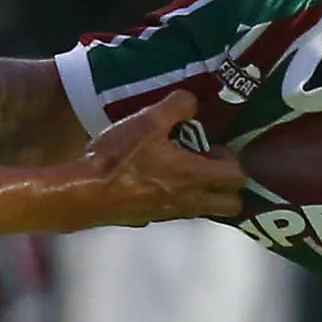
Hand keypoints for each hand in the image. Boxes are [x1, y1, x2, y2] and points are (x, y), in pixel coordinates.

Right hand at [72, 91, 246, 224]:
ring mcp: (170, 215)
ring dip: (202, 192)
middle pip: (231, 205)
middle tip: (208, 164)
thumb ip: (177, 106)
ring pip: (203, 209)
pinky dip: (176, 199)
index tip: (213, 146)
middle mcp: (189, 201)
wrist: (84, 194)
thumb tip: (191, 102)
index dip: (232, 160)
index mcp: (195, 176)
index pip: (237, 177)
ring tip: (180, 170)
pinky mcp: (149, 220)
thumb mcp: (147, 120)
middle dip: (228, 186)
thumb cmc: (119, 159)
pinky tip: (153, 181)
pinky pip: (175, 212)